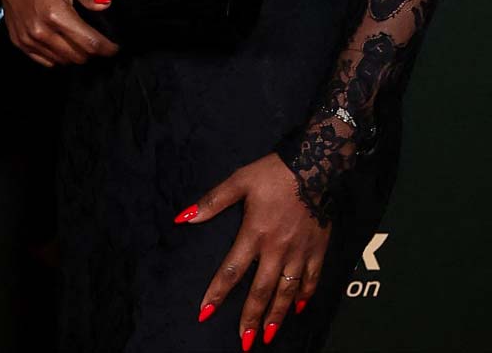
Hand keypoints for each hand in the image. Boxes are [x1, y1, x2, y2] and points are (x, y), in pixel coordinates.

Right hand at [0, 0, 119, 65]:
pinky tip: (61, 42)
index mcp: (55, 14)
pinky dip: (58, 56)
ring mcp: (27, 38)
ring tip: (79, 39)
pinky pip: (45, 61)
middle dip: (92, 51)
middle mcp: (40, 31)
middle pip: (78, 57)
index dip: (108, 48)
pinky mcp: (18, 41)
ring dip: (75, 54)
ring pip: (63, 61)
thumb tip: (105, 6)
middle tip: (97, 39)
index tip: (115, 46)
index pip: (90, 43)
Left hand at [179, 155, 329, 348]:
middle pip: (261, 291)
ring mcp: (300, 253)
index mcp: (254, 234)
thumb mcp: (237, 182)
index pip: (231, 271)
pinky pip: (311, 280)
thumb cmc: (272, 173)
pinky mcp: (318, 251)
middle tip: (244, 342)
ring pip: (287, 292)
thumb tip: (182, 218)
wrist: (316, 166)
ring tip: (268, 337)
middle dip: (251, 318)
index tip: (204, 313)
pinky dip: (304, 297)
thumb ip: (211, 203)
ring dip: (277, 316)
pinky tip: (297, 309)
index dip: (217, 294)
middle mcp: (277, 249)